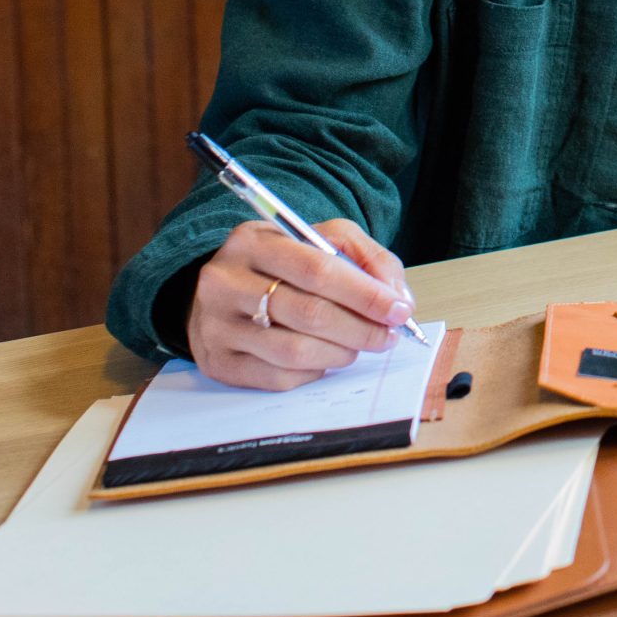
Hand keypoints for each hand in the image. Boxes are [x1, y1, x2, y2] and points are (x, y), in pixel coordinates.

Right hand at [186, 218, 414, 389]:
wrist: (221, 291)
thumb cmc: (281, 264)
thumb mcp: (321, 239)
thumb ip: (366, 257)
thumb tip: (396, 296)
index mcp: (254, 240)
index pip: (317, 269)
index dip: (364, 294)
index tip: (400, 310)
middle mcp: (226, 281)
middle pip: (309, 313)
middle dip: (361, 328)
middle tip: (388, 335)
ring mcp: (216, 325)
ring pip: (294, 350)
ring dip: (340, 353)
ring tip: (357, 346)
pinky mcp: (217, 362)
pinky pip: (278, 377)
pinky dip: (313, 372)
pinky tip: (324, 358)